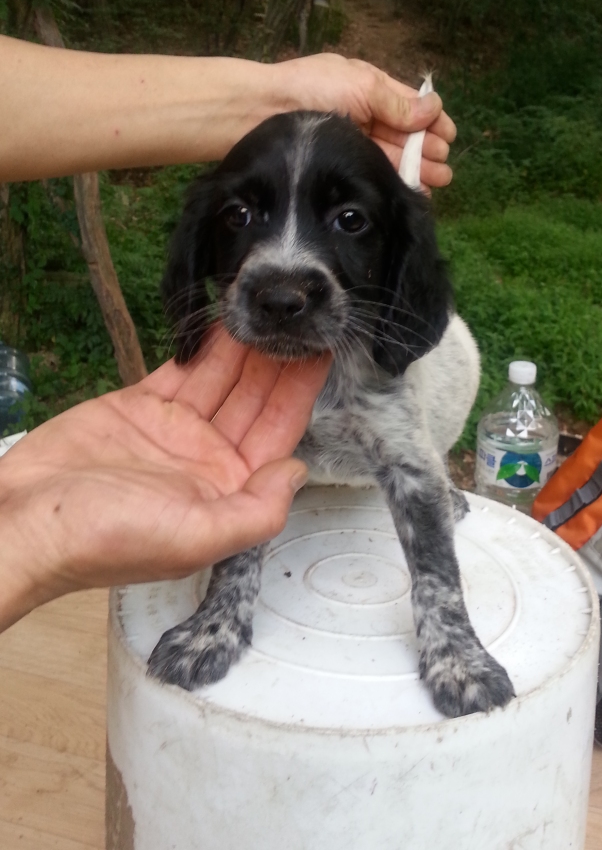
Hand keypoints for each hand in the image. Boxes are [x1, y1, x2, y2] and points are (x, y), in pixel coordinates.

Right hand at [0, 330, 330, 631]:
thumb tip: (297, 472)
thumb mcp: (195, 539)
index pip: (279, 432)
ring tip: (267, 309)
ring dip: (245, 347)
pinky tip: (222, 322)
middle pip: (255, 399)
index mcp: (229, 491)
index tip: (323, 351)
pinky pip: (181, 371)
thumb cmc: (106, 540)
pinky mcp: (140, 407)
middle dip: (277, 360)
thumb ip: (257, 511)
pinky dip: (202, 347)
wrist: (26, 520)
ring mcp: (175, 431)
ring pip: (222, 380)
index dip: (301, 392)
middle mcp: (208, 460)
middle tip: (297, 316)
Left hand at [278, 53, 456, 188]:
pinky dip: (395, 179)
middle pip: (405, 133)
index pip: (410, 104)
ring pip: (394, 154)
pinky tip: (409, 190)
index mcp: (369, 88)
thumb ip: (396, 102)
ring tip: (437, 183)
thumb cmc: (309, 89)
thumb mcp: (359, 86)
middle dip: (428, 149)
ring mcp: (353, 140)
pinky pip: (375, 170)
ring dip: (417, 168)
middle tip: (444, 168)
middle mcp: (364, 114)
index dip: (432, 120)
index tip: (448, 136)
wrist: (258, 111)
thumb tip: (433, 108)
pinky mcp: (341, 162)